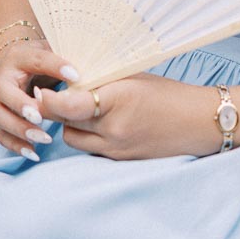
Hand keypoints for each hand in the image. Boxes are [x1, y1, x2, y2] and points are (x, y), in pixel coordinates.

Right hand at [0, 39, 78, 160]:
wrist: (10, 65)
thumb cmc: (36, 61)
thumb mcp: (49, 52)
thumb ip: (63, 60)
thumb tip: (82, 74)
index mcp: (18, 57)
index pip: (35, 60)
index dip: (55, 66)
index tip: (75, 75)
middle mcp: (2, 78)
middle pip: (4, 93)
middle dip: (21, 106)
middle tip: (41, 117)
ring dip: (19, 129)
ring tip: (44, 138)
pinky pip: (0, 134)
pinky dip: (15, 145)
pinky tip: (34, 153)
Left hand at [35, 73, 219, 160]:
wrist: (198, 122)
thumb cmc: (168, 93)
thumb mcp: (134, 78)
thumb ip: (101, 80)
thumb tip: (69, 78)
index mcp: (117, 100)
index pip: (68, 106)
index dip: (49, 101)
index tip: (41, 91)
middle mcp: (114, 128)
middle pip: (65, 124)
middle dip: (57, 111)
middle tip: (56, 94)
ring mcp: (116, 148)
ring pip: (73, 139)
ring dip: (71, 125)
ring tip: (82, 110)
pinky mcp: (120, 161)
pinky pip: (90, 149)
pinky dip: (87, 137)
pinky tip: (99, 124)